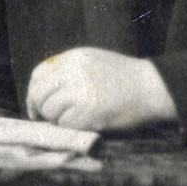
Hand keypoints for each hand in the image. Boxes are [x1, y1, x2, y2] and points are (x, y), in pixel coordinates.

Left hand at [23, 48, 177, 132]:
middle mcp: (73, 72)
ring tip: (74, 118)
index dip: (34, 91)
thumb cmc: (126, 78)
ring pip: (50, 110)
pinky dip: (71, 127)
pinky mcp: (87, 112)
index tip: (36, 104)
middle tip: (44, 118)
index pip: (39, 74)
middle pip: (39, 93)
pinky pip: (65, 124)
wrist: (152, 87)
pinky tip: (85, 122)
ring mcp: (80, 92)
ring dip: (57, 119)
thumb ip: (70, 70)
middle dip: (39, 108)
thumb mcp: (96, 61)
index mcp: (75, 58)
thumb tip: (45, 90)